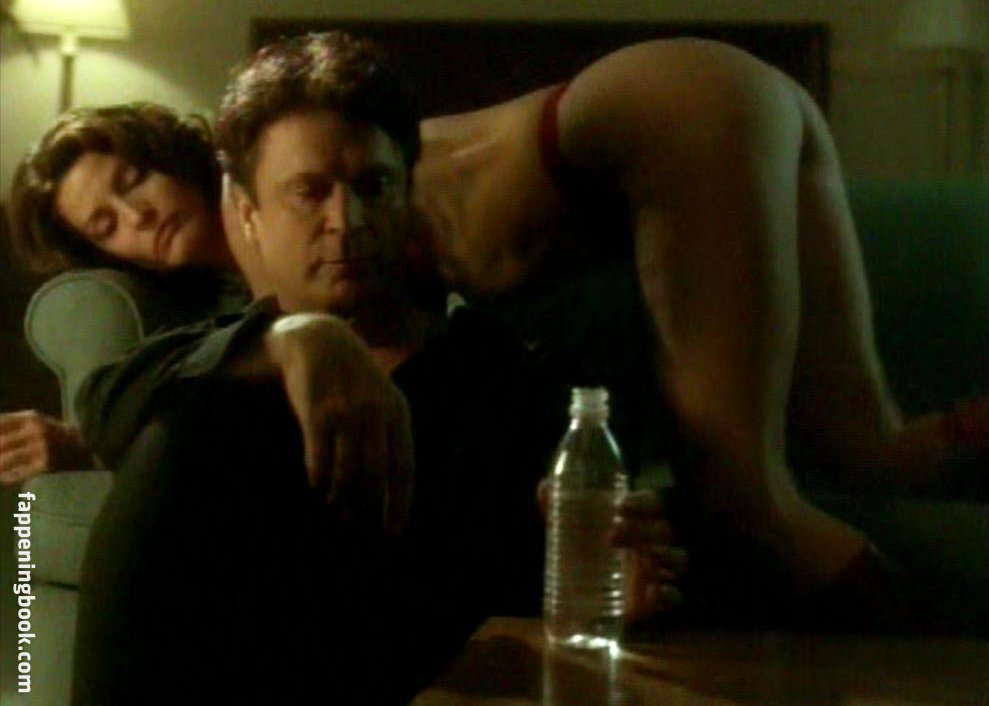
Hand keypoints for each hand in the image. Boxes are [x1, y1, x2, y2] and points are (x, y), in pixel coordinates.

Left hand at [0, 410, 96, 484]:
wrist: (83, 455)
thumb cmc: (55, 438)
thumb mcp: (39, 423)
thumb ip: (15, 423)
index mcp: (33, 417)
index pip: (0, 423)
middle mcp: (37, 430)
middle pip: (1, 443)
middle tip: (0, 457)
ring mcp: (42, 448)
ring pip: (5, 460)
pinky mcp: (46, 465)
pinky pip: (17, 473)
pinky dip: (7, 477)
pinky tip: (4, 478)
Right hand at [265, 313, 413, 533]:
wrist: (320, 340)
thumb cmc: (353, 378)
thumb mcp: (383, 398)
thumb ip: (389, 434)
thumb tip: (391, 485)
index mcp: (398, 413)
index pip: (404, 468)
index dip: (399, 503)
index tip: (393, 531)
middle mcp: (375, 415)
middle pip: (375, 475)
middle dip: (366, 505)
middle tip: (356, 523)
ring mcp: (346, 413)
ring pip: (346, 470)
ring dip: (339, 494)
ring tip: (334, 503)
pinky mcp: (317, 411)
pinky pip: (319, 456)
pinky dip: (318, 476)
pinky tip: (316, 484)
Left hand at [537, 481, 686, 621]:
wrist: (582, 596)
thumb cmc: (582, 552)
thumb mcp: (568, 530)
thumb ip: (557, 509)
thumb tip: (545, 486)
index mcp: (637, 520)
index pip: (653, 502)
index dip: (643, 502)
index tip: (620, 506)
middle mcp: (652, 542)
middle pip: (665, 529)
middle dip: (644, 530)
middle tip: (612, 535)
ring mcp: (658, 571)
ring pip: (679, 559)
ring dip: (665, 556)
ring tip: (644, 559)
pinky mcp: (656, 601)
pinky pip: (677, 597)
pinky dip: (669, 595)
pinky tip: (653, 592)